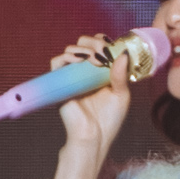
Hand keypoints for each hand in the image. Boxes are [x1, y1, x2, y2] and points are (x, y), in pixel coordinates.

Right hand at [41, 28, 154, 178]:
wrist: (94, 137)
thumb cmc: (108, 120)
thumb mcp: (121, 95)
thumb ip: (121, 75)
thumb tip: (123, 54)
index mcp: (99, 72)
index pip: (98, 46)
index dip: (103, 41)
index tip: (112, 46)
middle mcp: (84, 71)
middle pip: (83, 44)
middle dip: (94, 42)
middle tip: (104, 51)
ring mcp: (71, 76)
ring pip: (71, 50)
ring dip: (84, 48)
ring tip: (96, 59)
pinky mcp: (60, 83)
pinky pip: (56, 62)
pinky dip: (67, 56)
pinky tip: (81, 61)